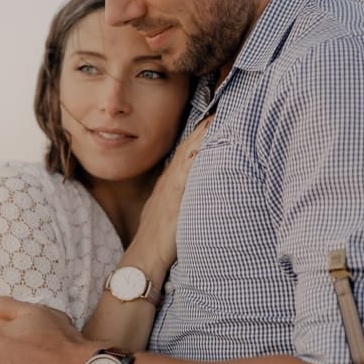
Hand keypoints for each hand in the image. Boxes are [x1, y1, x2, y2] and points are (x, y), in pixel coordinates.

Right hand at [132, 115, 213, 274]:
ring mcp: (171, 189)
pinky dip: (193, 160)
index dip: (198, 134)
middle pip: (187, 148)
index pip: (186, 152)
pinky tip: (202, 148)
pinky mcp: (174, 200)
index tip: (213, 117)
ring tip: (214, 119)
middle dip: (202, 128)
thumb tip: (192, 193)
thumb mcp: (167, 213)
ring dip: (200, 138)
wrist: (143, 256)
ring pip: (187, 157)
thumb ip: (180, 200)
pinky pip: (185, 175)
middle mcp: (170, 181)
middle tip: (219, 107)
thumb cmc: (156, 239)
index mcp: (170, 183)